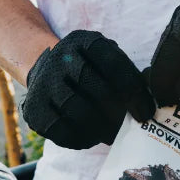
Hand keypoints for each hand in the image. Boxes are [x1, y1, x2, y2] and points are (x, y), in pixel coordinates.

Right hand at [22, 30, 155, 149]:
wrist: (44, 67)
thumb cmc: (88, 66)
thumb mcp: (106, 57)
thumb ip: (127, 75)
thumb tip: (147, 107)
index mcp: (85, 41)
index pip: (115, 66)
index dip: (135, 93)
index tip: (146, 113)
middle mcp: (60, 58)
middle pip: (97, 90)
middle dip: (119, 113)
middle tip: (130, 126)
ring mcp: (43, 83)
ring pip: (78, 112)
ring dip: (101, 128)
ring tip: (112, 134)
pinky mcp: (33, 109)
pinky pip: (61, 131)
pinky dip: (82, 138)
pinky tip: (92, 137)